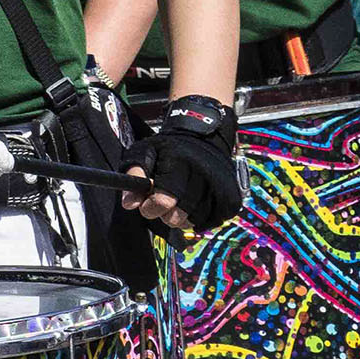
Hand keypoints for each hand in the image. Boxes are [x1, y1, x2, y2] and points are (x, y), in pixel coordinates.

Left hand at [119, 98, 241, 235]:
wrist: (205, 137)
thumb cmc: (170, 148)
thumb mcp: (145, 150)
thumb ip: (134, 173)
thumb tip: (128, 203)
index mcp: (180, 163)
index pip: (163, 200)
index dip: (151, 208)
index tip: (146, 205)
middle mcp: (202, 175)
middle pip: (180, 215)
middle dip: (166, 214)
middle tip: (163, 204)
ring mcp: (219, 188)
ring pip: (196, 220)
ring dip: (183, 218)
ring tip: (177, 204)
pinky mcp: (230, 198)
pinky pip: (212, 221)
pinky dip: (200, 219)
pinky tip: (193, 207)